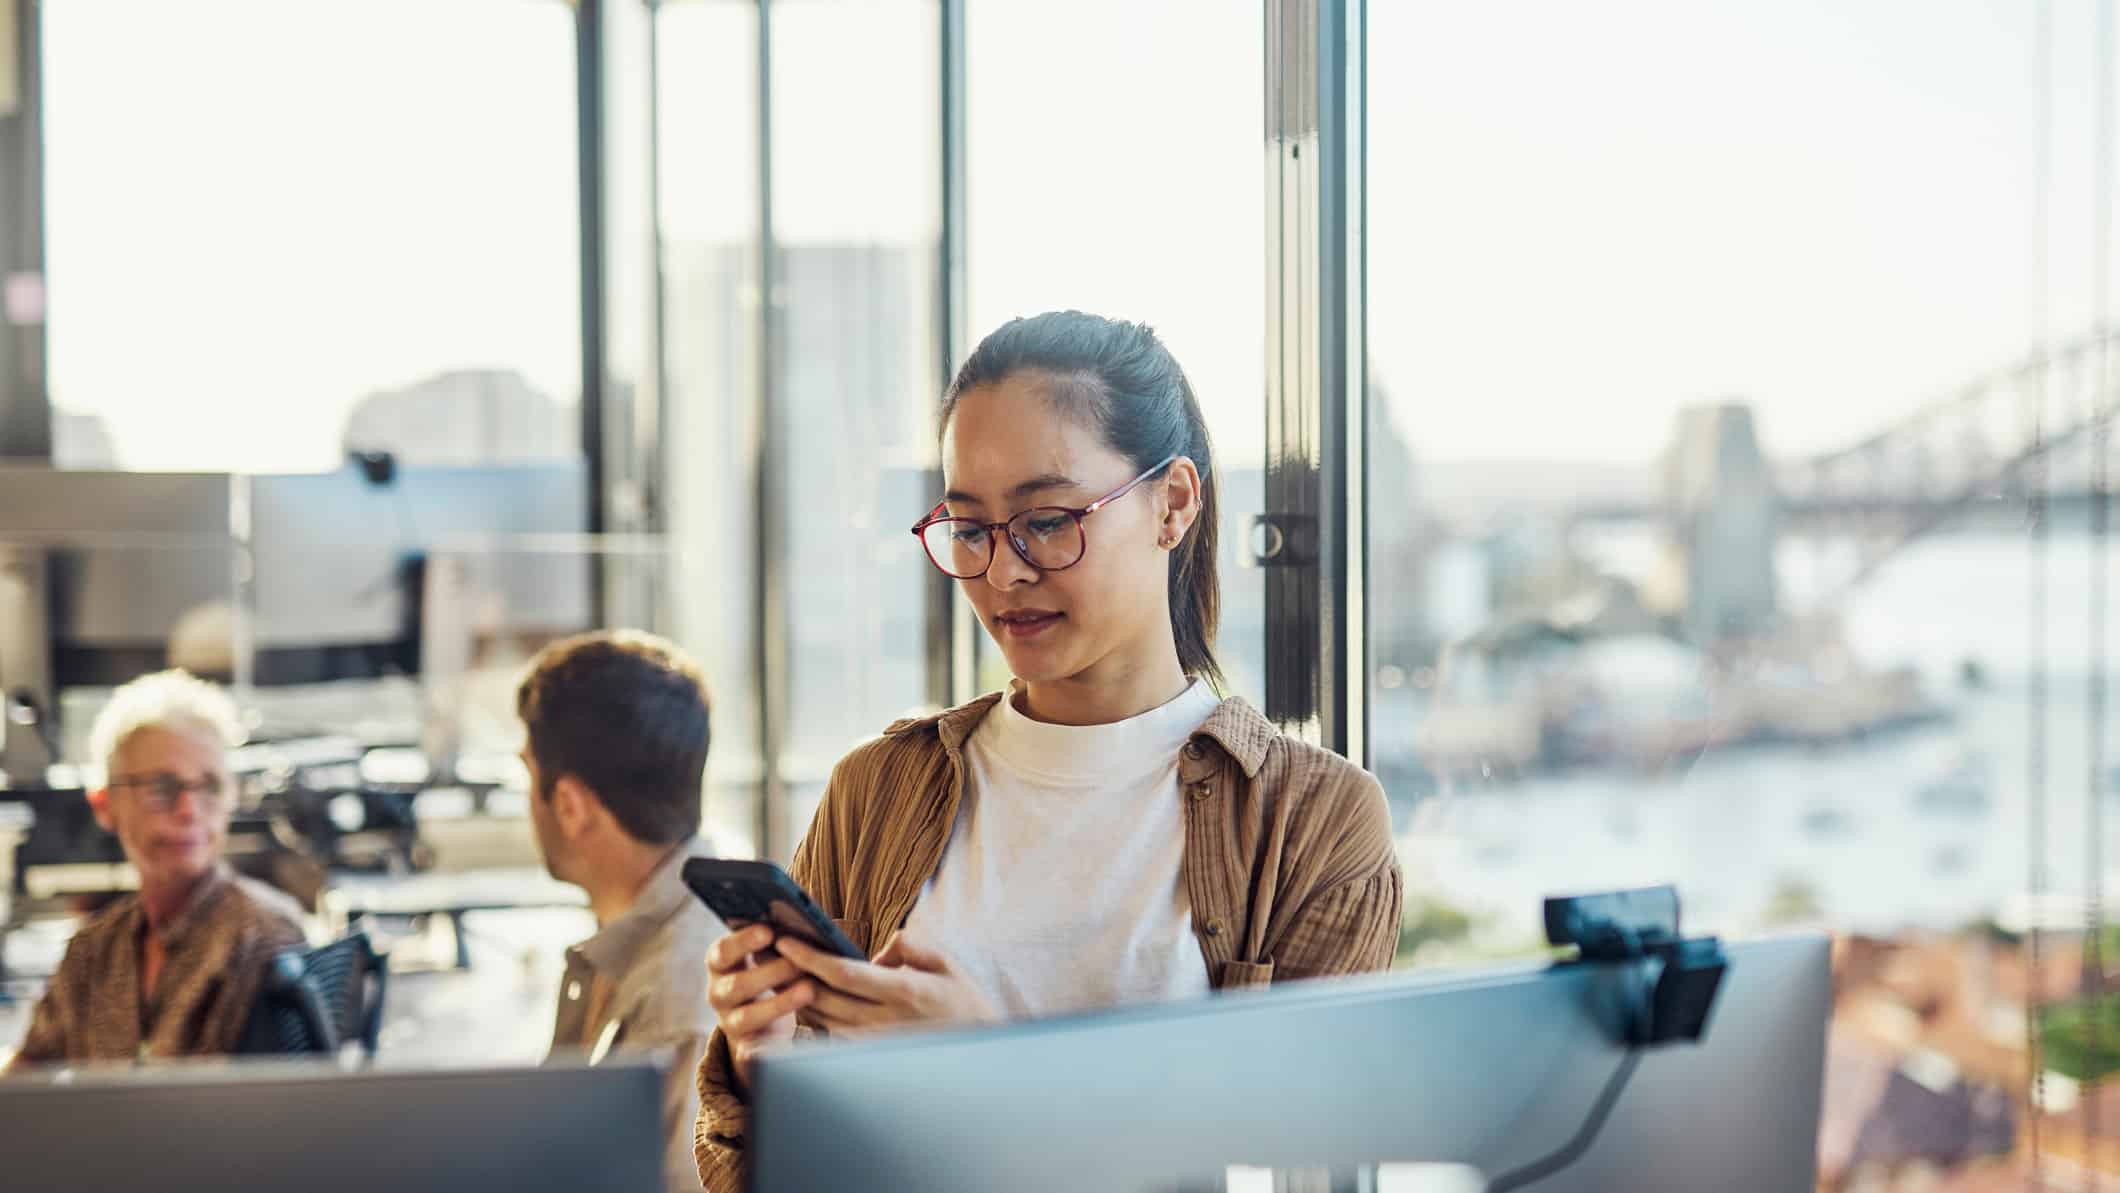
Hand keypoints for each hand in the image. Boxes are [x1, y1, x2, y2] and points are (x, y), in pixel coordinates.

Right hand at [705, 924, 814, 1092]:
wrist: (759, 1021)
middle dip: (770, 973)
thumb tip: (803, 922)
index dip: (743, 941)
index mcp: (720, 964)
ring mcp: (729, 1022)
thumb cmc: (769, 974)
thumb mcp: (765, 955)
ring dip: (779, 1003)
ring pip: (747, 1017)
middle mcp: (718, 992)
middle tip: (800, 962)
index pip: (722, 951)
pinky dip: (766, 1050)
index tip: (769, 931)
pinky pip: (752, 1052)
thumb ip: (775, 941)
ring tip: (809, 990)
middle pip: (737, 985)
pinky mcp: (745, 1048)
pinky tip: (784, 1044)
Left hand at [776, 930, 998, 1037]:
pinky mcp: (869, 1054)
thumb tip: (878, 953)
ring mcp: (874, 1042)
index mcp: (902, 992)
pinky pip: (832, 1032)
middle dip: (791, 973)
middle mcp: (883, 1021)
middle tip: (767, 951)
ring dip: (797, 994)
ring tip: (777, 970)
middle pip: (823, 997)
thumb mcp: (945, 963)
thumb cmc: (963, 1001)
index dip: (809, 958)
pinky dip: (814, 1013)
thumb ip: (909, 947)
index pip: (843, 974)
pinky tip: (803, 996)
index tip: (786, 941)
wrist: (978, 1049)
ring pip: (821, 1018)